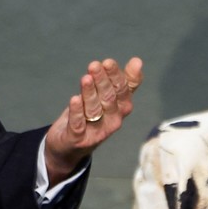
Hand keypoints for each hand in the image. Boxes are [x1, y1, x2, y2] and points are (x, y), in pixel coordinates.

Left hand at [44, 57, 143, 182]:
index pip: (122, 91)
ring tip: (86, 78)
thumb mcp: (107, 99)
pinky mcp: (78, 139)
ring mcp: (95, 132)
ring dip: (90, 93)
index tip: (108, 62)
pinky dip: (77, 112)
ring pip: (94, 110)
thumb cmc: (91, 117)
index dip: (116, 77)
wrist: (69, 147)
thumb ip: (124, 82)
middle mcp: (112, 121)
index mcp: (120, 110)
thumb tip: (138, 61)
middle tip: (95, 65)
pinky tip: (74, 99)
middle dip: (102, 82)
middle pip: (109, 100)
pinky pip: (78, 124)